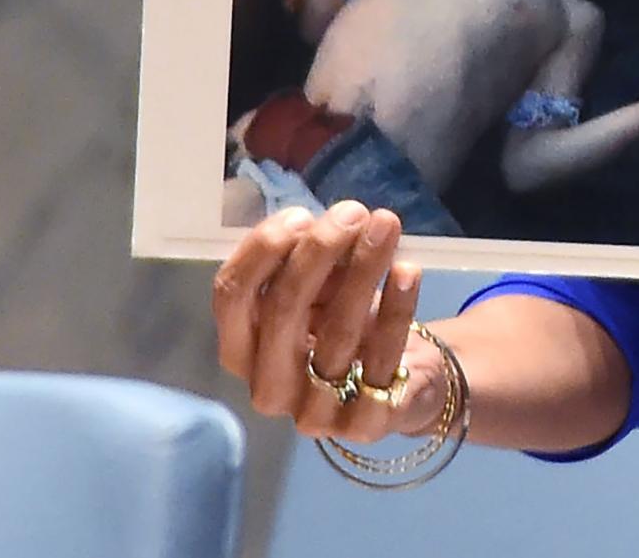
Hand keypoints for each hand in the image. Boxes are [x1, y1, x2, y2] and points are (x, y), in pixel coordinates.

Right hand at [212, 201, 437, 443]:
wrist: (406, 383)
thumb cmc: (346, 326)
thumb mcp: (321, 291)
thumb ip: (311, 262)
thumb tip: (320, 222)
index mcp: (242, 350)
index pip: (231, 297)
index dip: (261, 251)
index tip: (301, 215)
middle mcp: (268, 387)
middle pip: (281, 311)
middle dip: (317, 252)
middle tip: (353, 212)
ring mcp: (314, 413)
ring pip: (337, 332)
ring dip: (363, 268)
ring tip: (386, 224)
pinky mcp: (364, 425)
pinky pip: (382, 359)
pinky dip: (397, 308)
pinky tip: (407, 270)